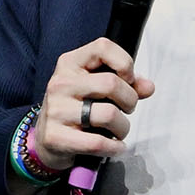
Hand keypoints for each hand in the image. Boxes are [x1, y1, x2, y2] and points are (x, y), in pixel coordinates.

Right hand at [33, 39, 153, 170]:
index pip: (102, 47)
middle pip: (111, 84)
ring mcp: (56, 110)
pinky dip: (114, 147)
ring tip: (118, 130)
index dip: (124, 62)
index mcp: (70, 64)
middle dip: (130, 100)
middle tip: (126, 109)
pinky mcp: (56, 137)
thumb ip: (125, 84)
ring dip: (123, 127)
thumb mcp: (95, 89)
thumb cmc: (75, 109)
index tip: (128, 79)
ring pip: (108, 115)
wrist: (46, 140)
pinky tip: (115, 147)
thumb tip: (148, 87)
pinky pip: (98, 143)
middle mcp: (61, 83)